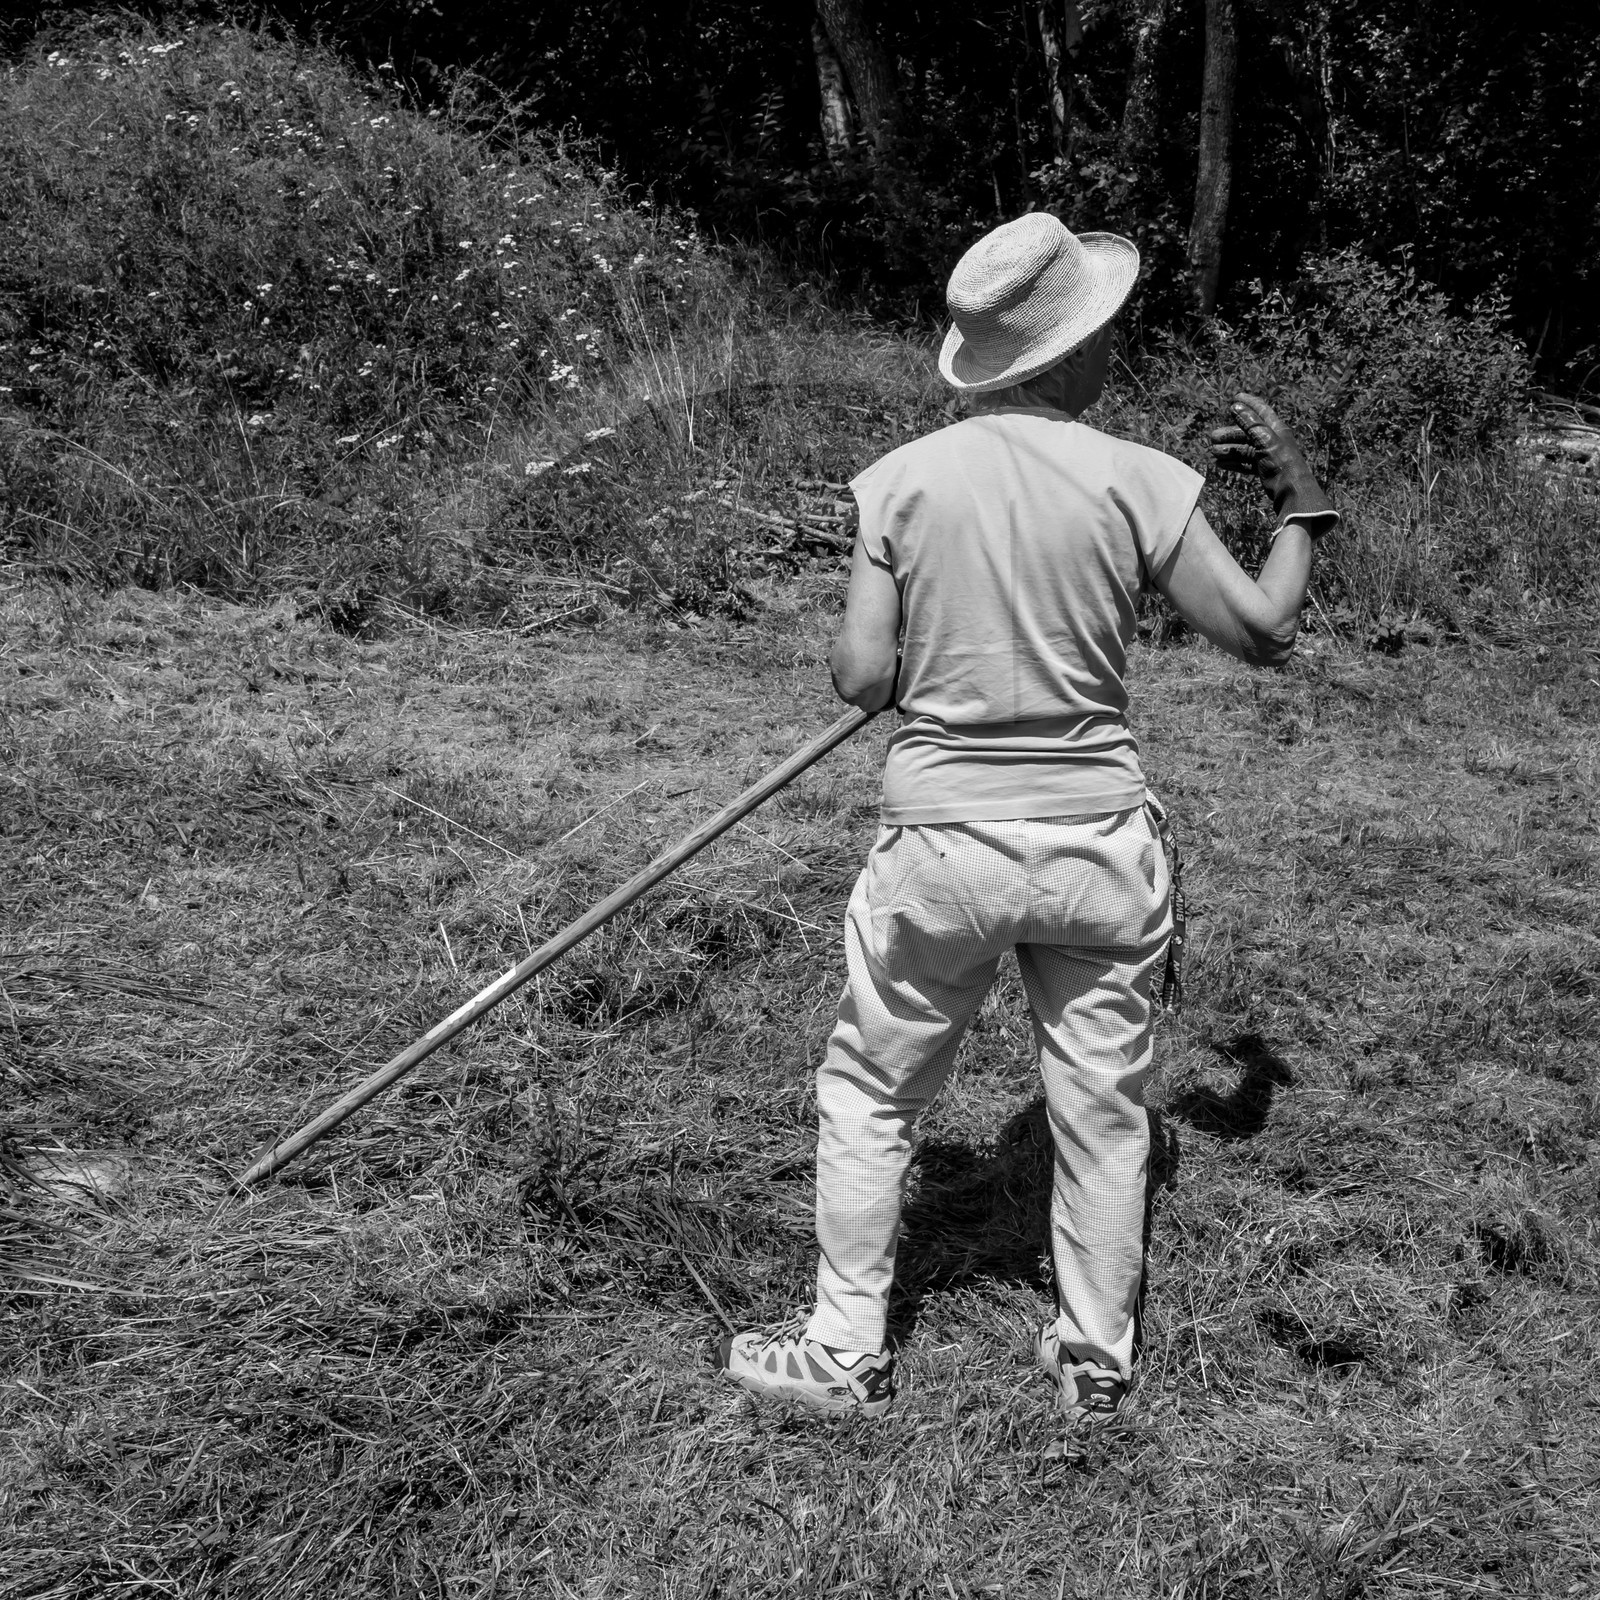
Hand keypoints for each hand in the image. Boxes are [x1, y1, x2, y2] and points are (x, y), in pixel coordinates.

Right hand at [1209, 392, 1338, 533]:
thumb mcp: (1264, 439)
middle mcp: (1271, 439)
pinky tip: (1220, 465)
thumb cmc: (1281, 461)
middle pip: (1247, 432)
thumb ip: (1250, 422)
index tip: (1236, 397)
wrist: (1290, 489)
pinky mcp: (1263, 469)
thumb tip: (1236, 407)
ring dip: (1228, 450)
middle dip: (1229, 434)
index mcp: (1275, 428)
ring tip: (1213, 453)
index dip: (1249, 403)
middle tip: (1212, 437)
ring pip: (1244, 449)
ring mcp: (1267, 454)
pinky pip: (1245, 463)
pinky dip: (1233, 463)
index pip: (1261, 410)